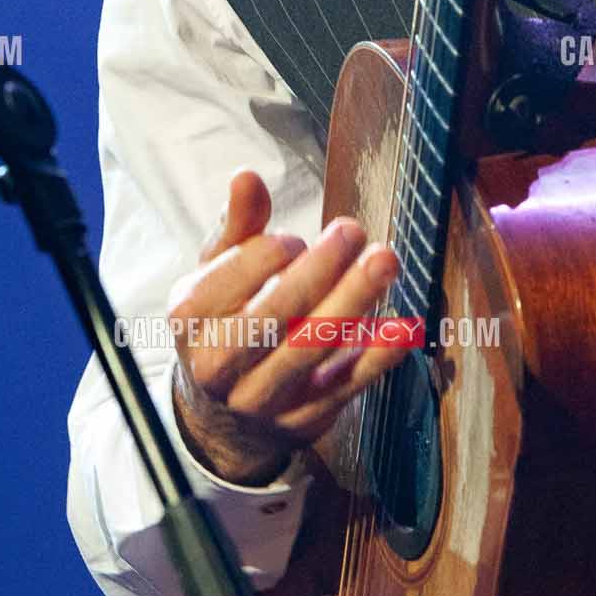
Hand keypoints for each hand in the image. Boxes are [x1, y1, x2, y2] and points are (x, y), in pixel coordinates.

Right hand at [168, 169, 404, 486]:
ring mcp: (261, 398)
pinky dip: (376, 356)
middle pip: (272, 314)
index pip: (232, 278)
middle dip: (317, 269)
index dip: (270, 251)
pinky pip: (344, 386)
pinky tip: (404, 326)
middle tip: (352, 231)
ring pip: (310, 348)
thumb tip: (246, 175)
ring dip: (352, 302)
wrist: (221, 418)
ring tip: (384, 260)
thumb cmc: (224, 321)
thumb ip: (238, 225)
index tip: (294, 240)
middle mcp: (219, 363)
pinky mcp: (304, 419)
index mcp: (191, 317)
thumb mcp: (217, 273)